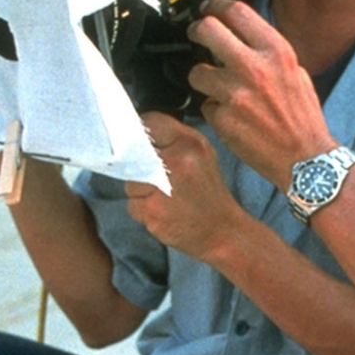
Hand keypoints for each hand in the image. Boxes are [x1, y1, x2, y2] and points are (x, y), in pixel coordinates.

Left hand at [124, 112, 245, 260]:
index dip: (141, 133)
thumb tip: (139, 132)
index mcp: (191, 143)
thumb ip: (174, 141)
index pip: (151, 122)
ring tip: (164, 199)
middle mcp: (177, 161)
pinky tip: (162, 213)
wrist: (223, 232)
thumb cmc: (208, 193)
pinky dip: (143, 211)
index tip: (141, 144)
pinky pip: (133, 205)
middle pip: (134, 154)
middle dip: (140, 168)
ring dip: (140, 193)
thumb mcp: (202, 156)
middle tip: (156, 178)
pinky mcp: (153, 210)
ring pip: (130, 182)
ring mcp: (164, 186)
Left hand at [186, 0, 333, 188]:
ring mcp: (235, 93)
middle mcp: (254, 67)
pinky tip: (231, 117)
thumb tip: (242, 37)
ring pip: (197, 72)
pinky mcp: (222, 118)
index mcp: (276, 51)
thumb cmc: (302, 117)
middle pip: (207, 30)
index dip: (216, 6)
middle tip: (195, 35)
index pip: (236, 12)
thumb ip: (268, 52)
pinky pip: (205, 105)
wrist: (305, 158)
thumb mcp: (295, 72)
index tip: (208, 8)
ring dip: (202, 78)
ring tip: (217, 88)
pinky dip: (214, 109)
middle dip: (196, 30)